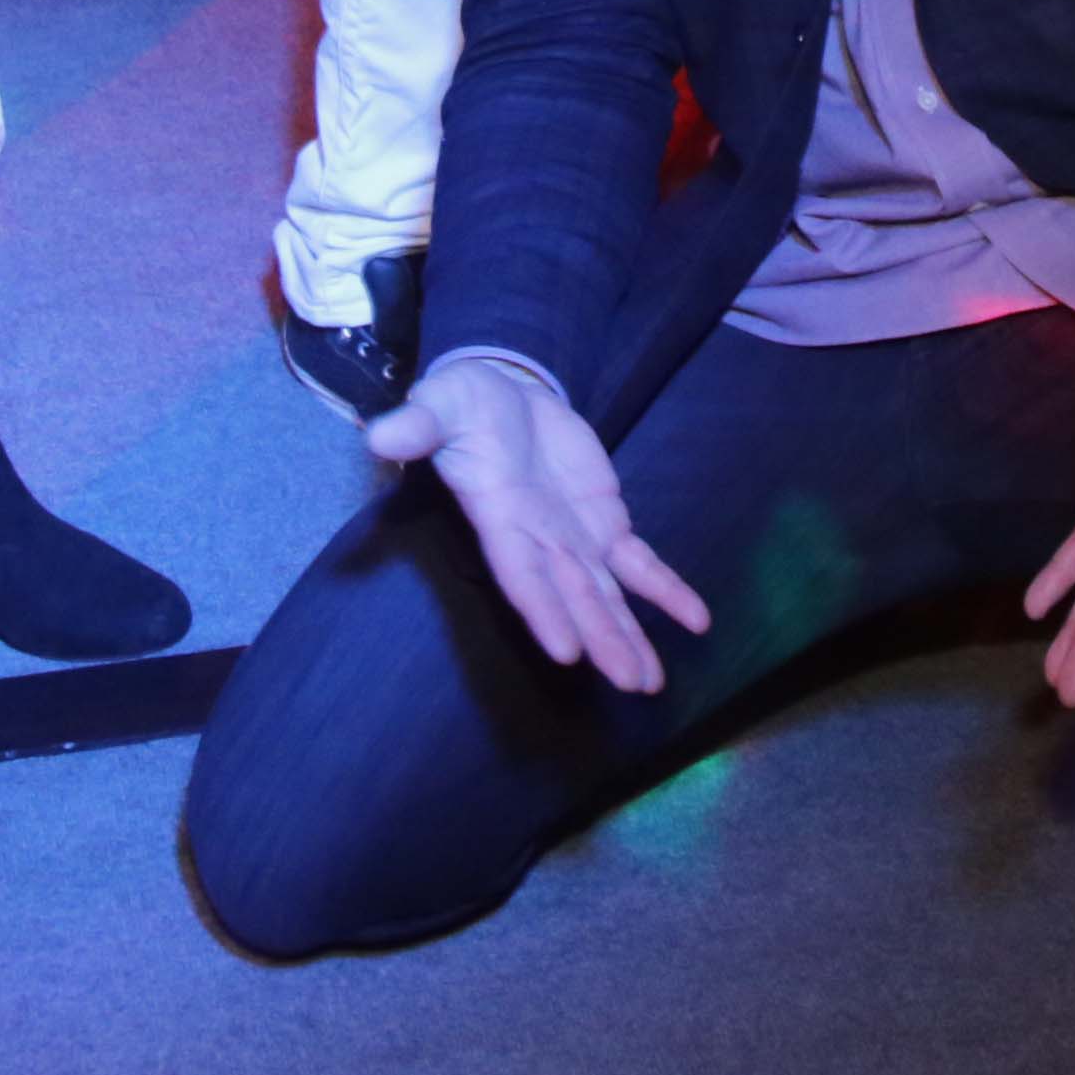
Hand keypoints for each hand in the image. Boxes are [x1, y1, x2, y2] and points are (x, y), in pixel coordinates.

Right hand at [369, 352, 710, 694]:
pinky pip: (640, 563)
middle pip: (575, 597)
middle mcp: (540, 540)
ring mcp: (576, 537)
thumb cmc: (463, 405)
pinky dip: (666, 590)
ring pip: (607, 595)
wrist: (503, 392)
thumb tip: (379, 435)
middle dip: (603, 639)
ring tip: (651, 681)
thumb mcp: (440, 403)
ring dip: (630, 636)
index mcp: (501, 518)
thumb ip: (417, 424)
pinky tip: (696, 621)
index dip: (544, 610)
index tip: (566, 651)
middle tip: (631, 682)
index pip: (523, 574)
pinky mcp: (605, 521)